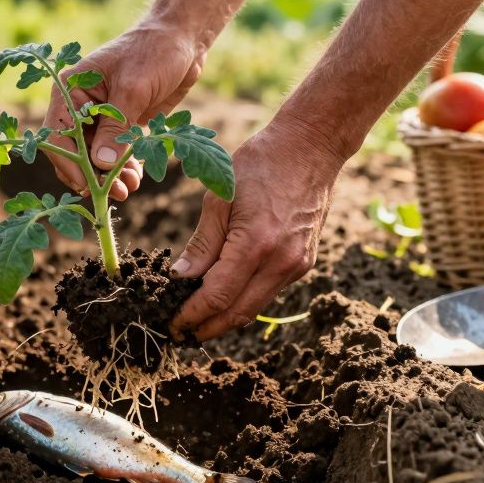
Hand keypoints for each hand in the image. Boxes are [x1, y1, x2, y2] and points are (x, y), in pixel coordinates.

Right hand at [43, 21, 203, 199]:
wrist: (182, 38)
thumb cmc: (154, 51)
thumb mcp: (134, 88)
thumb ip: (116, 126)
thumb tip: (101, 164)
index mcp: (70, 90)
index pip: (57, 135)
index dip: (69, 164)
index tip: (89, 186)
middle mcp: (79, 105)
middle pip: (74, 151)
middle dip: (92, 175)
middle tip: (115, 193)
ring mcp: (100, 116)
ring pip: (95, 157)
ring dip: (109, 176)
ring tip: (129, 189)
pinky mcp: (121, 124)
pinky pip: (114, 154)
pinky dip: (122, 168)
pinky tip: (135, 178)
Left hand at [169, 117, 344, 340]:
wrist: (311, 148)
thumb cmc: (260, 164)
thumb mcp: (219, 198)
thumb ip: (202, 245)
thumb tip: (180, 279)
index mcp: (255, 245)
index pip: (217, 297)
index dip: (191, 316)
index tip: (172, 324)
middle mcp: (281, 263)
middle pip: (238, 314)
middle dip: (207, 329)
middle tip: (181, 334)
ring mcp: (297, 265)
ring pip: (255, 307)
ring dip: (226, 318)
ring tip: (198, 321)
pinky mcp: (304, 262)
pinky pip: (268, 291)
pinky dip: (244, 300)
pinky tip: (225, 297)